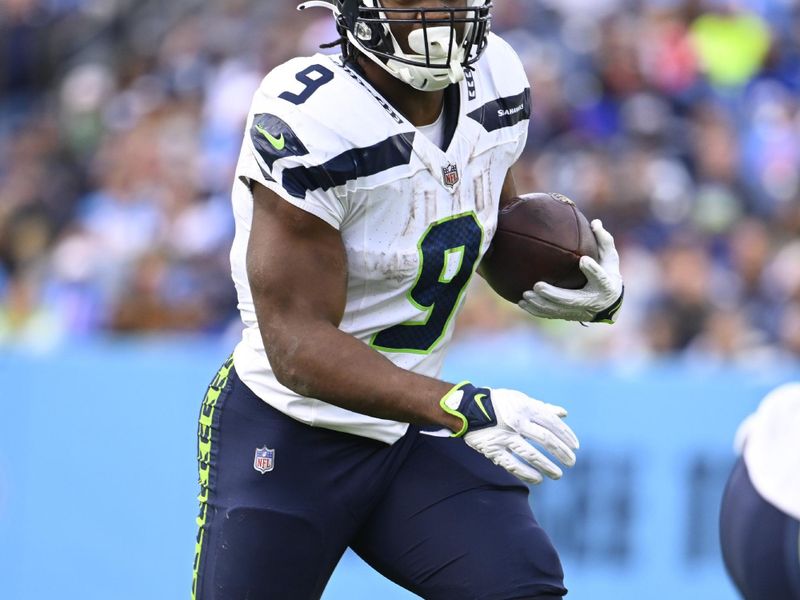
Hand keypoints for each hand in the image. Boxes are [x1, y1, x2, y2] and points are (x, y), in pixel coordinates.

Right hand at [441, 382, 578, 483]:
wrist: (467, 408)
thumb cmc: (499, 404)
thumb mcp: (520, 400)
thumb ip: (542, 408)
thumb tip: (563, 414)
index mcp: (525, 407)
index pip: (552, 423)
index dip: (566, 435)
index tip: (575, 446)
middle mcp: (516, 422)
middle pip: (546, 439)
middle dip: (562, 452)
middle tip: (571, 462)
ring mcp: (504, 436)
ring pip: (531, 454)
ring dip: (547, 466)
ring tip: (558, 474)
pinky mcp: (493, 449)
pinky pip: (512, 464)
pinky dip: (526, 473)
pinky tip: (538, 479)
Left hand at [519, 219, 623, 322]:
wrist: (608, 304)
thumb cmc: (608, 274)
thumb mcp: (610, 259)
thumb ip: (604, 241)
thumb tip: (595, 222)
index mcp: (604, 285)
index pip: (600, 278)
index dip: (593, 270)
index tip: (584, 260)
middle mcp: (591, 301)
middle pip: (570, 300)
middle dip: (553, 294)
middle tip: (537, 286)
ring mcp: (578, 311)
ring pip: (557, 310)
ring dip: (540, 304)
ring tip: (525, 295)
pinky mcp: (567, 315)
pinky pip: (550, 314)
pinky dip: (536, 310)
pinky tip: (522, 303)